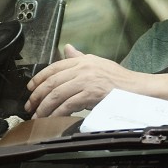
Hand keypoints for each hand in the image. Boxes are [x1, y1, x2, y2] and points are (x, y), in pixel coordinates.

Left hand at [25, 44, 139, 117]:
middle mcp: (83, 68)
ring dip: (44, 107)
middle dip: (37, 96)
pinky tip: (53, 119)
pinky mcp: (91, 94)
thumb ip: (79, 58)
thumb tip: (66, 49)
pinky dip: (58, 113)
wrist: (136, 89)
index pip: (54, 67)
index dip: (38, 79)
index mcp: (83, 61)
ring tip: (38, 116)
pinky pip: (68, 105)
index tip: (30, 89)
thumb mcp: (98, 63)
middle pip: (52, 82)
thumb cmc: (119, 79)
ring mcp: (87, 80)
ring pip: (57, 94)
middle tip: (30, 106)